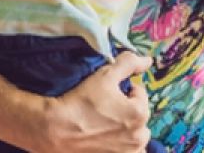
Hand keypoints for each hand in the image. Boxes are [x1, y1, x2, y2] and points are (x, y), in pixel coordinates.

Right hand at [30, 52, 151, 152]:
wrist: (55, 129)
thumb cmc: (81, 101)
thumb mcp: (105, 75)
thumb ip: (130, 64)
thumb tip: (148, 60)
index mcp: (140, 113)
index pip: (140, 94)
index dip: (125, 90)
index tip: (109, 93)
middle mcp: (139, 137)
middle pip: (140, 116)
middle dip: (128, 111)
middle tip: (107, 109)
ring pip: (136, 137)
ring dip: (129, 131)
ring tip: (107, 126)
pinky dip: (124, 148)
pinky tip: (109, 141)